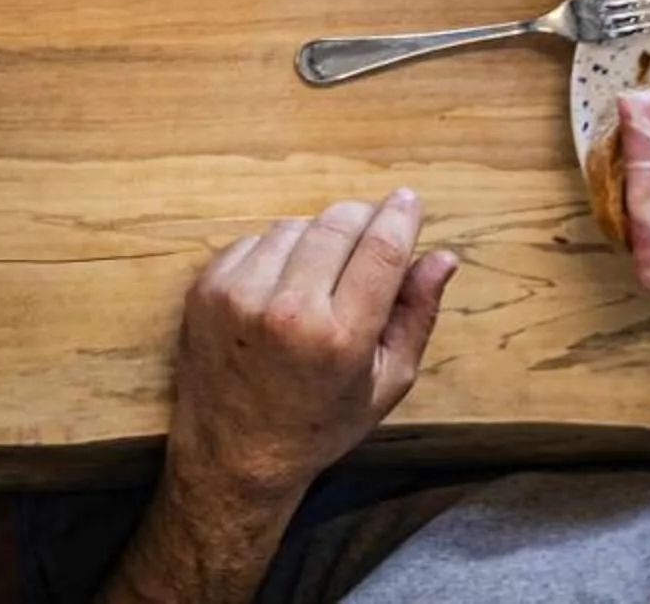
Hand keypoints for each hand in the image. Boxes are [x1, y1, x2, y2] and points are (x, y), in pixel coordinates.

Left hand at [168, 191, 456, 512]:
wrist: (235, 449)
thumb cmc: (322, 421)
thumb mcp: (387, 382)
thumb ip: (417, 314)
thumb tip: (442, 256)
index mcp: (339, 337)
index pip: (378, 250)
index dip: (399, 217)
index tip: (409, 200)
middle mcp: (286, 308)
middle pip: (336, 226)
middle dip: (362, 218)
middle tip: (374, 228)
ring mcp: (239, 293)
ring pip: (295, 226)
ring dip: (318, 236)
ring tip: (325, 274)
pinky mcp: (207, 286)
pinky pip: (255, 240)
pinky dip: (277, 251)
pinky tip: (285, 284)